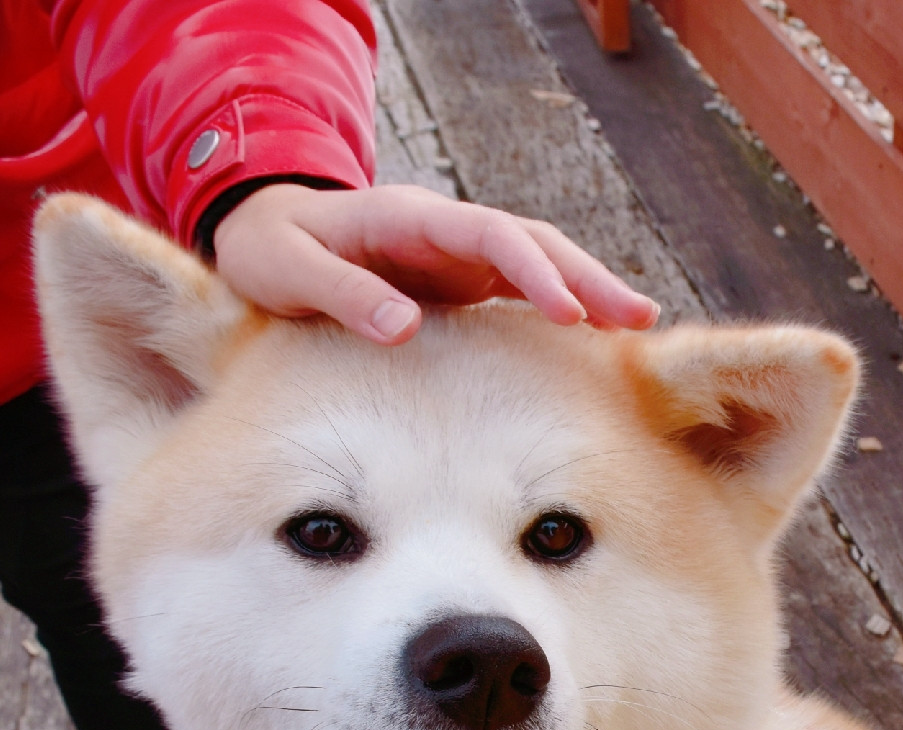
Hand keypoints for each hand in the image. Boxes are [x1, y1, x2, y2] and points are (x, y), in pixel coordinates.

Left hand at [212, 182, 658, 343]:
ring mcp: (456, 255)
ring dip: (587, 289)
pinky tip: (596, 338)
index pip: (488, 235)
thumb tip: (405, 328)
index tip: (568, 312)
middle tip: (638, 318)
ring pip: (537, 262)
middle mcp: (444, 230)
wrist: (264, 237)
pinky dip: (560, 306)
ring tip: (638, 326)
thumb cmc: (271, 251)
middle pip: (531, 243)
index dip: (533, 271)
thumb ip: (343, 295)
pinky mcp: (460, 282)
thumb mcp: (288, 271)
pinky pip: (520, 289)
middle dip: (587, 276)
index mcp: (407, 217)